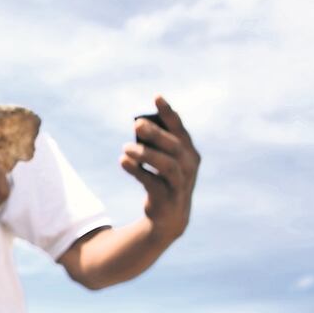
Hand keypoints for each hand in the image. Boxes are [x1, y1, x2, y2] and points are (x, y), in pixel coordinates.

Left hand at [121, 95, 200, 241]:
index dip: (169, 113)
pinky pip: (153, 183)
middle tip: (135, 124)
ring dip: (145, 154)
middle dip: (155, 133)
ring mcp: (181, 183)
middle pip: (173, 146)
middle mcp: (189, 166)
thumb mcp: (161, 159)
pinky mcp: (168, 199)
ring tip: (125, 148)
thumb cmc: (163, 179)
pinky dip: (138, 171)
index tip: (156, 97)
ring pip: (167, 165)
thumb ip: (154, 144)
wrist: (169, 215)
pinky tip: (123, 162)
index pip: (179, 128)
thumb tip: (139, 127)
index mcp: (189, 151)